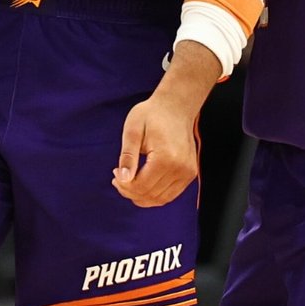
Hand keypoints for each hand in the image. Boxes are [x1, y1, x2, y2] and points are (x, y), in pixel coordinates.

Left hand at [112, 93, 200, 208]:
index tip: (114, 173)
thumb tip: (123, 179)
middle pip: (150, 195)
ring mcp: (188, 172)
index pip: (141, 186)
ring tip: (128, 182)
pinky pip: (170, 194)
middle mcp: (181, 169)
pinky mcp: (190, 173)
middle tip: (118, 179)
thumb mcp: (133, 130)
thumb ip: (128, 156)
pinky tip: (142, 183)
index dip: (124, 186)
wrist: (176, 106)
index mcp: (166, 158)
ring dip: (141, 196)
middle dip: (130, 192)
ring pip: (161, 199)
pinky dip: (154, 194)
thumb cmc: (151, 115)